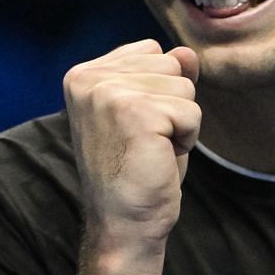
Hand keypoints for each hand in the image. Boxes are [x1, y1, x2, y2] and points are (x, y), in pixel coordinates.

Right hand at [62, 40, 200, 253]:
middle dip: (171, 105)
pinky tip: (159, 157)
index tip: (136, 126)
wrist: (124, 222)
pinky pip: (191, 112)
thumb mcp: (151, 112)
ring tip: (151, 149)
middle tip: (145, 142)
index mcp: (83, 75)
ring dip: (180, 123)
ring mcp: (109, 94)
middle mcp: (89, 79)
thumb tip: (187, 52)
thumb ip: (165, 77)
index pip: (151, 52)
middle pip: (170, 65)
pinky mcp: (135, 113)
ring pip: (184, 87)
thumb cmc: (137, 170)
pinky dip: (187, 139)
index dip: (158, 91)